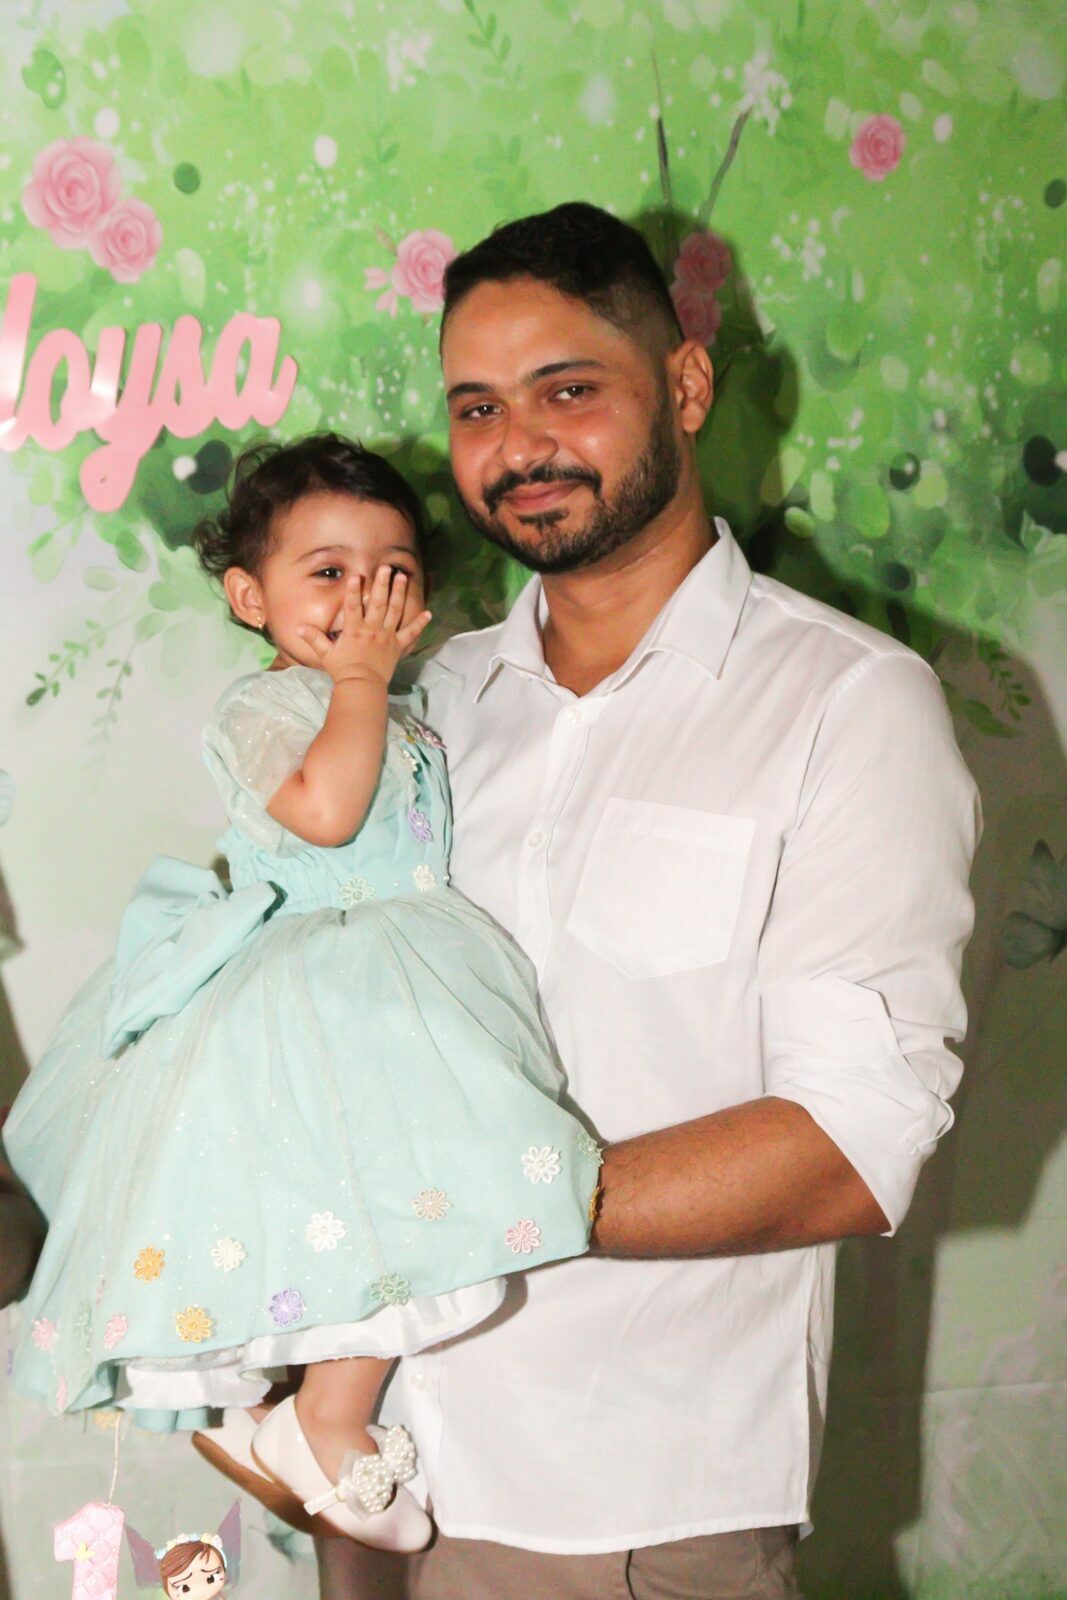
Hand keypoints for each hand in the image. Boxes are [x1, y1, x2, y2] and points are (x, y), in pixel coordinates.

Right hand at [297, 567, 430, 686]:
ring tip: (403, 577)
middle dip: (382, 584)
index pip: (353, 607)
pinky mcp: (397, 646)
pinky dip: (420, 623)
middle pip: (378, 603)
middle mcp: (372, 630)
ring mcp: (387, 637)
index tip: (356, 576)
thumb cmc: (342, 670)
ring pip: (395, 611)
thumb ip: (314, 638)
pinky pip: (410, 633)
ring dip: (399, 593)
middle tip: (387, 568)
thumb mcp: (326, 654)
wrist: (362, 686)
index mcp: (354, 630)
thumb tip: (297, 628)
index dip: (353, 591)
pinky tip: (428, 612)